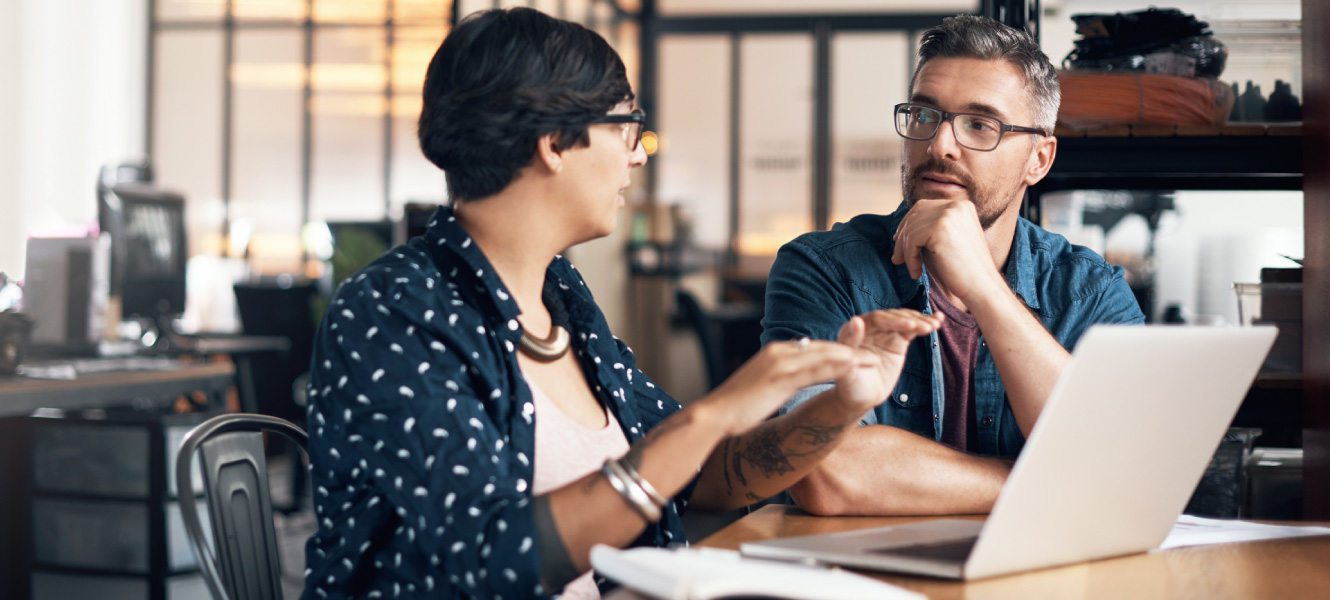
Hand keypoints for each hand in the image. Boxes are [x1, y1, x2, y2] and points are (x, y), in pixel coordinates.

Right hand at [700, 339, 859, 437]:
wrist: (715, 414)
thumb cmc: (735, 408)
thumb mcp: (761, 387)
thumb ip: (777, 379)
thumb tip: (789, 382)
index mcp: (774, 353)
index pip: (812, 349)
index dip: (836, 353)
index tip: (854, 357)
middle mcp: (779, 352)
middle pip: (822, 347)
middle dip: (849, 350)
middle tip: (873, 354)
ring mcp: (781, 362)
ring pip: (824, 355)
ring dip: (851, 357)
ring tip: (873, 360)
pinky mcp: (782, 377)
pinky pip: (817, 369)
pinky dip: (839, 367)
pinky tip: (856, 368)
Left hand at [832, 309, 943, 413]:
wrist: (861, 397)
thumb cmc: (850, 384)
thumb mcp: (847, 367)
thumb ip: (851, 343)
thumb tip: (856, 319)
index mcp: (852, 329)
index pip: (876, 320)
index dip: (894, 321)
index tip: (911, 325)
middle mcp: (868, 327)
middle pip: (892, 317)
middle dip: (911, 320)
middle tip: (928, 326)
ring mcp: (884, 332)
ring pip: (903, 320)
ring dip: (920, 320)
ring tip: (936, 324)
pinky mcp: (897, 340)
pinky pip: (911, 329)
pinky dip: (924, 324)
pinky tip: (937, 321)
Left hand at [891, 199, 1003, 302]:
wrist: (982, 287)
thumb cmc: (964, 270)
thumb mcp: (948, 241)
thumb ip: (931, 229)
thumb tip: (901, 229)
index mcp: (961, 206)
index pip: (923, 207)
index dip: (908, 224)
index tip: (900, 242)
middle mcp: (956, 205)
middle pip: (915, 214)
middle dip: (902, 237)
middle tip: (897, 258)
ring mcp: (949, 214)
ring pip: (911, 229)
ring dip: (905, 251)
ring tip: (913, 269)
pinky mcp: (940, 228)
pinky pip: (911, 240)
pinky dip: (910, 258)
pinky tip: (916, 272)